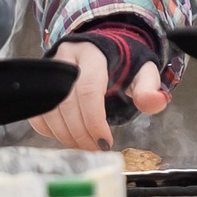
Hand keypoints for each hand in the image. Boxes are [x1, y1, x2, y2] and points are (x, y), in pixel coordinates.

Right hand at [31, 39, 168, 150]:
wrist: (103, 46)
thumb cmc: (123, 61)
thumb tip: (157, 102)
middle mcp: (67, 59)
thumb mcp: (142, 70)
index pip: (89, 89)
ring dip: (66, 136)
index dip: (94, 121)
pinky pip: (39, 113)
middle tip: (96, 150)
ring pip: (50, 110)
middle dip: (81, 133)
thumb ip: (149, 87)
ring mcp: (50, 71)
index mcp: (93, 53)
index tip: (106, 142)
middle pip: (67, 103)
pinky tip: (69, 137)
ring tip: (85, 147)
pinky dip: (50, 131)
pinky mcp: (41, 84)